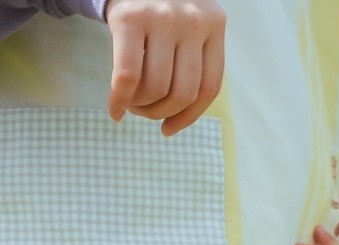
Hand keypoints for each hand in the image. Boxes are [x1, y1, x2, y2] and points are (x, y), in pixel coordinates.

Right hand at [103, 0, 225, 135]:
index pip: (210, 87)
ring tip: (130, 104)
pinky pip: (127, 76)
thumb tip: (183, 114)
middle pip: (183, 92)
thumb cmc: (159, 5)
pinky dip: (119, 100)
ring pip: (155, 88)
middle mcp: (192, 21)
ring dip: (140, 107)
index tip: (170, 128)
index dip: (189, 116)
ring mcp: (162, 19)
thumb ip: (195, 54)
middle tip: (144, 112)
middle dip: (160, 112)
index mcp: (214, 25)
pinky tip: (114, 110)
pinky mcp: (130, 19)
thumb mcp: (189, 21)